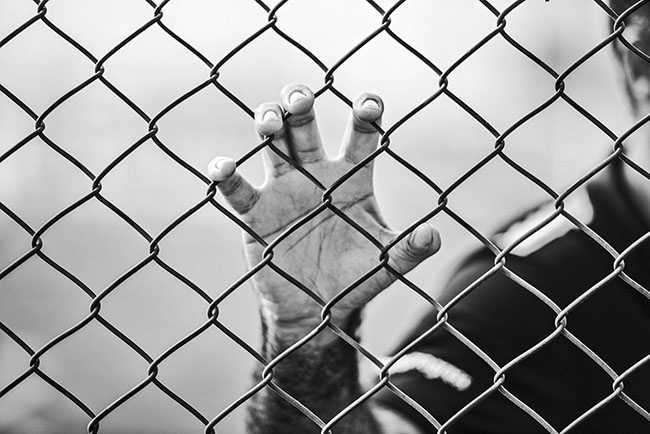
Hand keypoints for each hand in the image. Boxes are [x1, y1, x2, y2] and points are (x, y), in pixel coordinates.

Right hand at [207, 84, 439, 336]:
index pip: (361, 138)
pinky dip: (227, 177)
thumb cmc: (354, 279)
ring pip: (272, 145)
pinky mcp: (256, 212)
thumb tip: (432, 236)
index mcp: (353, 179)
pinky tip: (222, 168)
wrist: (316, 308)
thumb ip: (408, 250)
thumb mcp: (385, 265)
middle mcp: (317, 175)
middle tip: (301, 100)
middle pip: (306, 127)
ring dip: (268, 125)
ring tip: (270, 120)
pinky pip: (238, 190)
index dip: (365, 116)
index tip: (368, 104)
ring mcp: (284, 190)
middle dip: (301, 106)